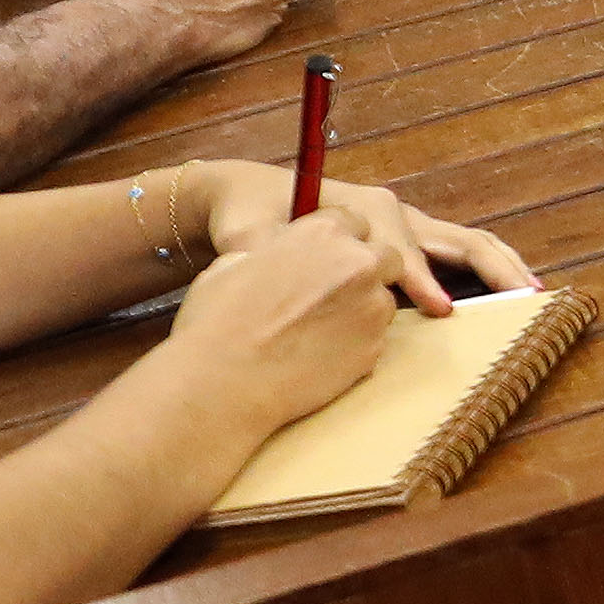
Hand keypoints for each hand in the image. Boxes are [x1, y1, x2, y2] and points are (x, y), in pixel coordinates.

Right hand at [146, 193, 443, 438]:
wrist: (223, 383)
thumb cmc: (217, 321)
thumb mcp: (234, 263)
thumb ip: (272, 252)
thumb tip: (276, 258)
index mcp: (321, 233)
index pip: (354, 220)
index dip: (342, 239)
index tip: (329, 256)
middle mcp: (357, 264)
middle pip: (386, 256)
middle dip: (369, 269)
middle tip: (336, 291)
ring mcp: (372, 308)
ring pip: (384, 299)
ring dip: (363, 307)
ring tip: (320, 328)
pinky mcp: (375, 349)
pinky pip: (376, 338)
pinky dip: (357, 342)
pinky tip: (322, 354)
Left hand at [185, 162, 526, 315]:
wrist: (246, 195)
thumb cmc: (249, 216)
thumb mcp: (248, 236)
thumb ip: (264, 253)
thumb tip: (273, 264)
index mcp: (365, 209)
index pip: (404, 251)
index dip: (422, 282)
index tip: (440, 311)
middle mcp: (394, 212)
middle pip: (457, 239)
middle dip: (493, 269)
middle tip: (525, 299)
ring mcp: (405, 225)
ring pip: (468, 243)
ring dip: (503, 268)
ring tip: (536, 296)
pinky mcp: (407, 239)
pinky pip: (457, 253)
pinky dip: (487, 271)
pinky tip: (508, 294)